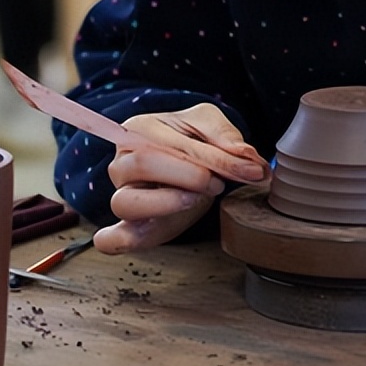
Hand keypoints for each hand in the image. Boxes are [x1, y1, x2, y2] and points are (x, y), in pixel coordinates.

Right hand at [93, 104, 269, 254]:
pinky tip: (132, 236)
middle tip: (219, 183)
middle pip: (144, 165)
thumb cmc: (190, 139)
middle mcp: (123, 162)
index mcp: (139, 129)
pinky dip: (116, 241)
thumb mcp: (208, 123)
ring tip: (195, 200)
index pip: (175, 143)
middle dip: (191, 176)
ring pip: (125, 201)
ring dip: (166, 203)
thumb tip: (246, 157)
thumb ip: (225, 135)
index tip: (252, 170)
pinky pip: (112, 237)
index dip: (217, 159)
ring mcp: (123, 194)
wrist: (182, 163)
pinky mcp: (130, 226)